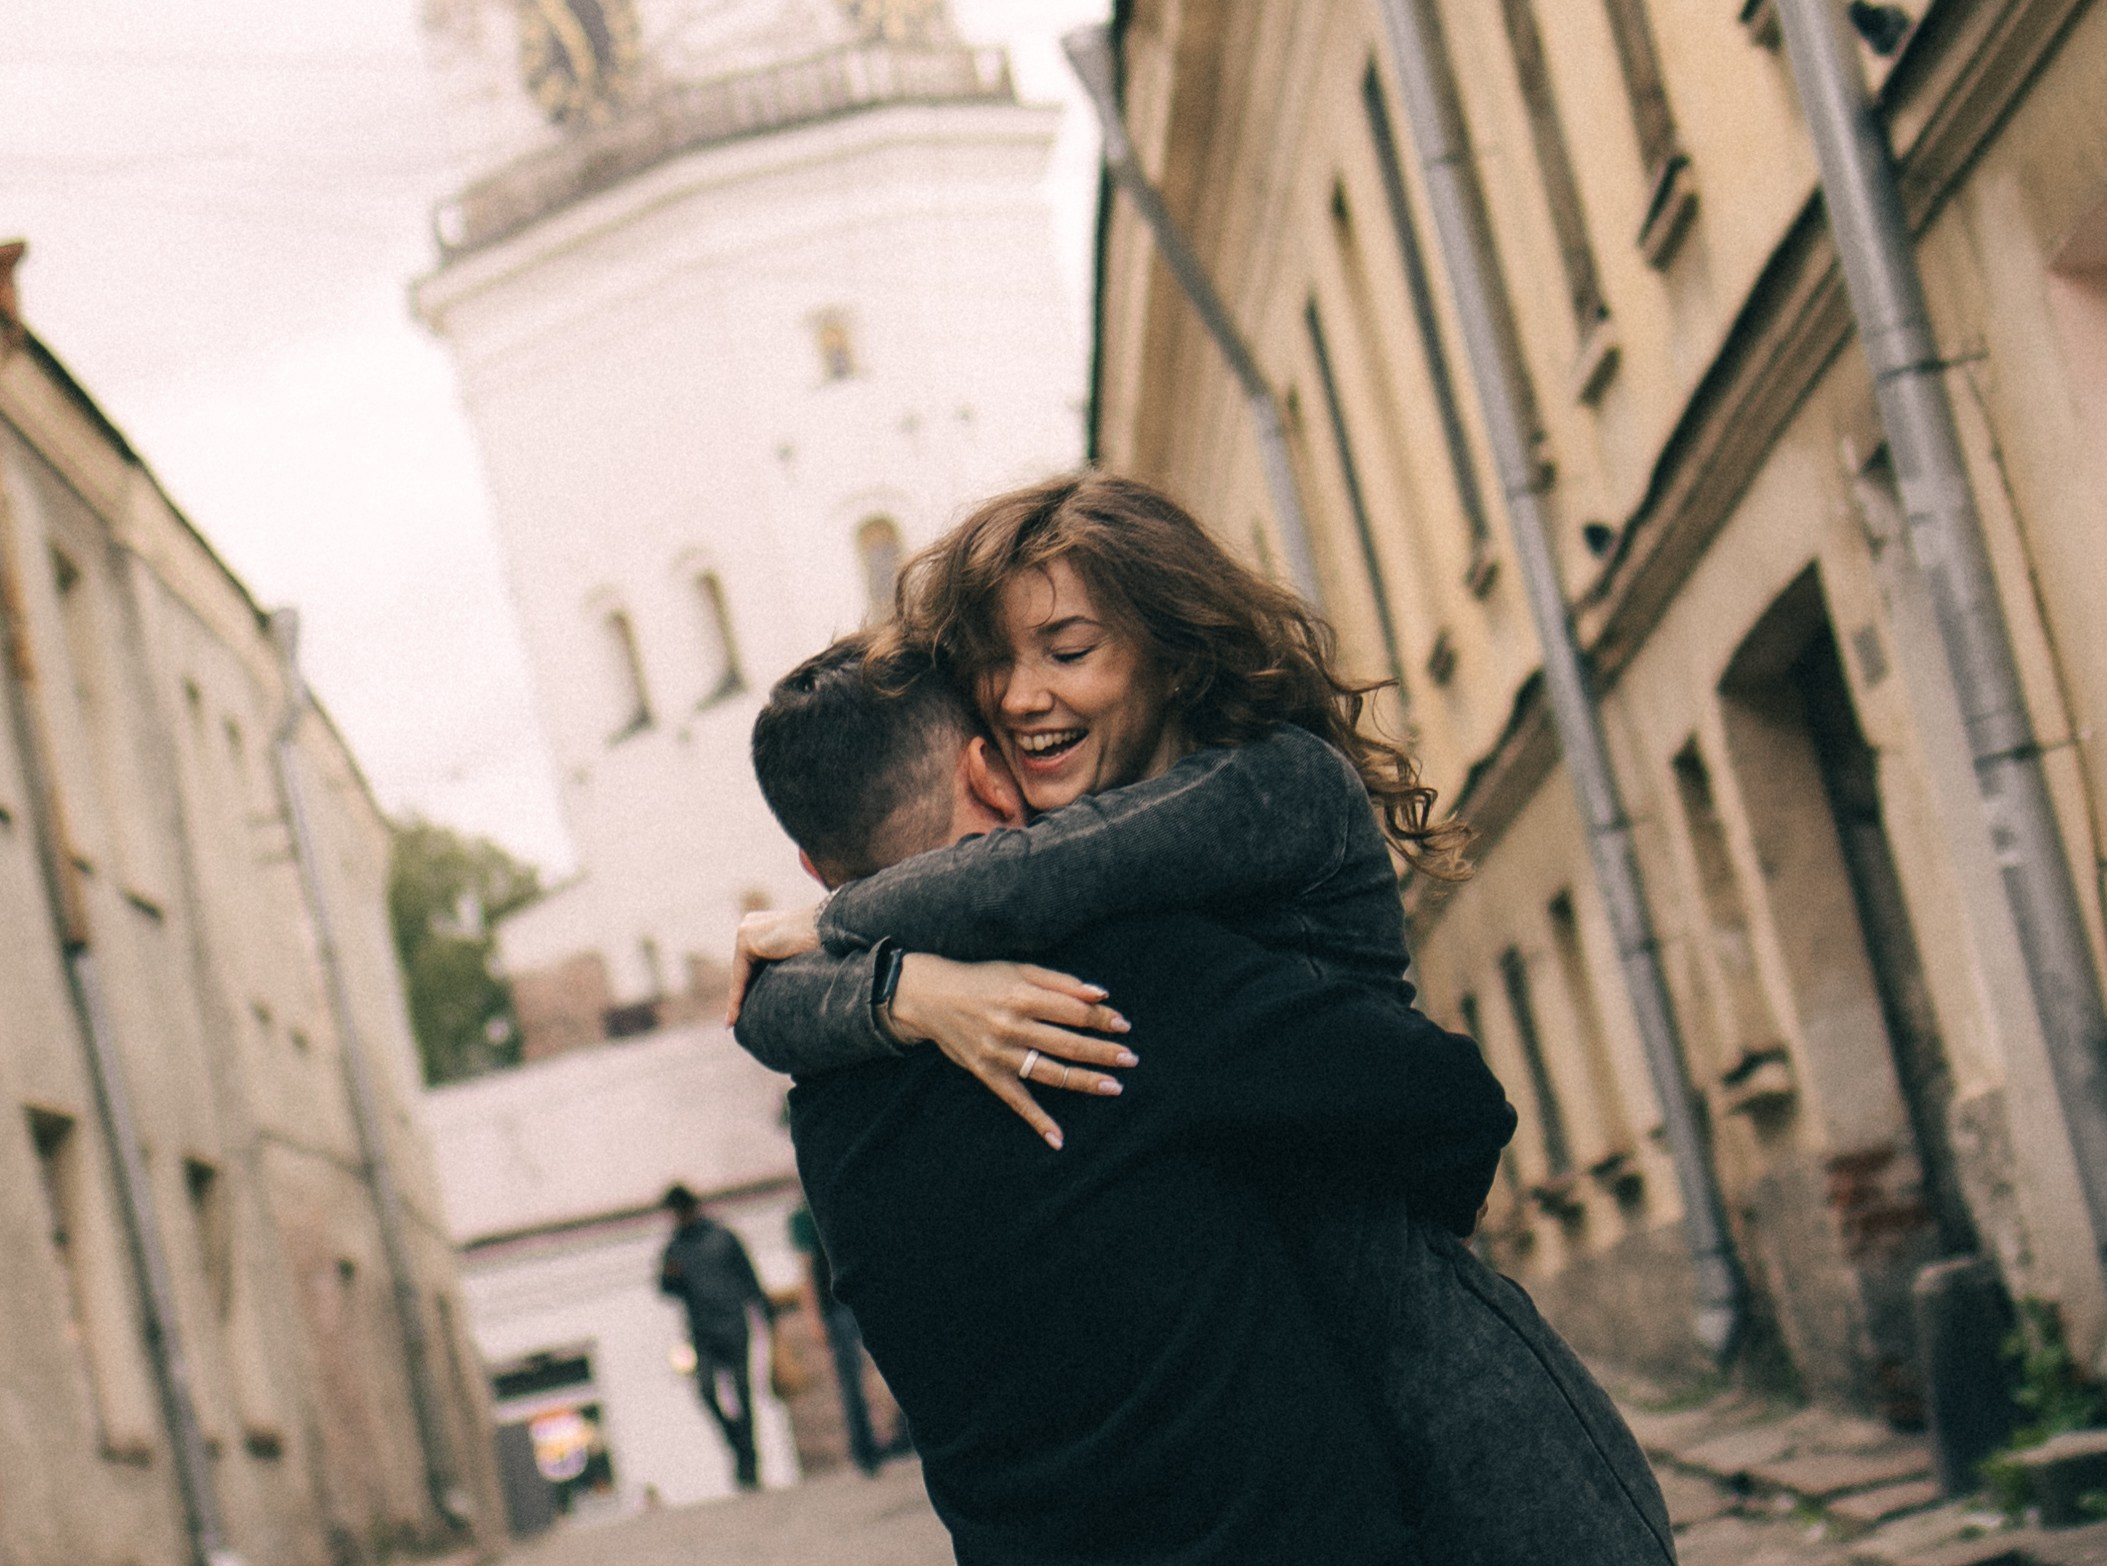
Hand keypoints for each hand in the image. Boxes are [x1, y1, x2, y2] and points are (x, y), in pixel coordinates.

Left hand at [727, 904, 822, 1023]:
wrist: (829, 929)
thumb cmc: (826, 945)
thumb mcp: (800, 957)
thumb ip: (787, 965)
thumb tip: (784, 990)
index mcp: (767, 924)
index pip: (754, 962)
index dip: (751, 986)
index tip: (744, 1008)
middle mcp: (753, 923)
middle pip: (745, 967)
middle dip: (742, 993)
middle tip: (734, 1021)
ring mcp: (747, 928)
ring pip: (740, 973)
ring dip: (737, 1000)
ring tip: (733, 1024)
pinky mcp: (745, 938)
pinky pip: (739, 976)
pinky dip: (737, 998)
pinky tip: (733, 1019)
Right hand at [887, 953, 1136, 1149]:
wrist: (931, 998)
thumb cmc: (982, 980)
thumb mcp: (1020, 970)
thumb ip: (1061, 982)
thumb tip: (1101, 994)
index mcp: (1023, 995)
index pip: (1074, 1012)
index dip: (1102, 1019)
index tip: (1123, 1026)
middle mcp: (1012, 1025)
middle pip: (1069, 1043)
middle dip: (1103, 1052)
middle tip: (1131, 1059)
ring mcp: (1000, 1053)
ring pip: (1051, 1072)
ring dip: (1085, 1081)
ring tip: (1114, 1087)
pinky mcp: (988, 1074)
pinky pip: (1016, 1101)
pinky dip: (1037, 1120)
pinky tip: (1058, 1138)